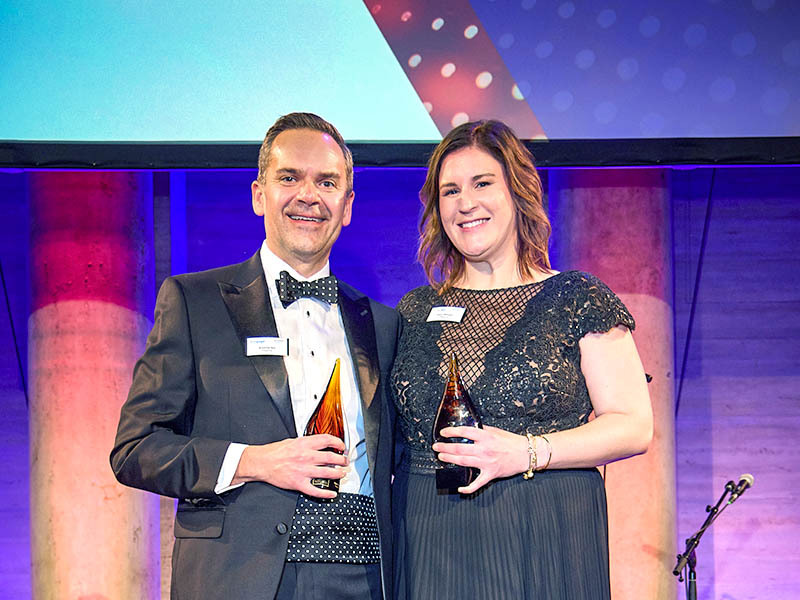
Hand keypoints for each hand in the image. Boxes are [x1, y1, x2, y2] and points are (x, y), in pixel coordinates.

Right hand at [233, 434, 347, 498]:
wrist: (261, 462)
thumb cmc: (275, 452)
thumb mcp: (293, 441)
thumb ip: (307, 443)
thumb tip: (319, 444)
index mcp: (304, 444)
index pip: (327, 440)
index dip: (338, 443)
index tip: (341, 447)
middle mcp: (306, 457)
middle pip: (331, 457)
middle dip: (342, 460)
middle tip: (345, 462)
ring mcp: (303, 471)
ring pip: (327, 473)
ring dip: (338, 474)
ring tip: (342, 474)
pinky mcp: (298, 483)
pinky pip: (315, 490)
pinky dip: (326, 493)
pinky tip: (332, 493)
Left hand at [432, 425, 528, 493]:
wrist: (526, 453)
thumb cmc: (511, 442)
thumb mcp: (495, 431)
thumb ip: (481, 430)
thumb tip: (469, 428)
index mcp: (485, 437)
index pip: (464, 432)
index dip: (451, 432)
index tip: (443, 432)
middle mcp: (484, 449)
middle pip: (459, 449)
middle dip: (445, 448)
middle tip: (436, 447)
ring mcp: (487, 462)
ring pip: (463, 462)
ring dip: (449, 460)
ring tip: (441, 457)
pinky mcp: (491, 474)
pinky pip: (477, 483)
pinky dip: (468, 488)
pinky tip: (460, 488)